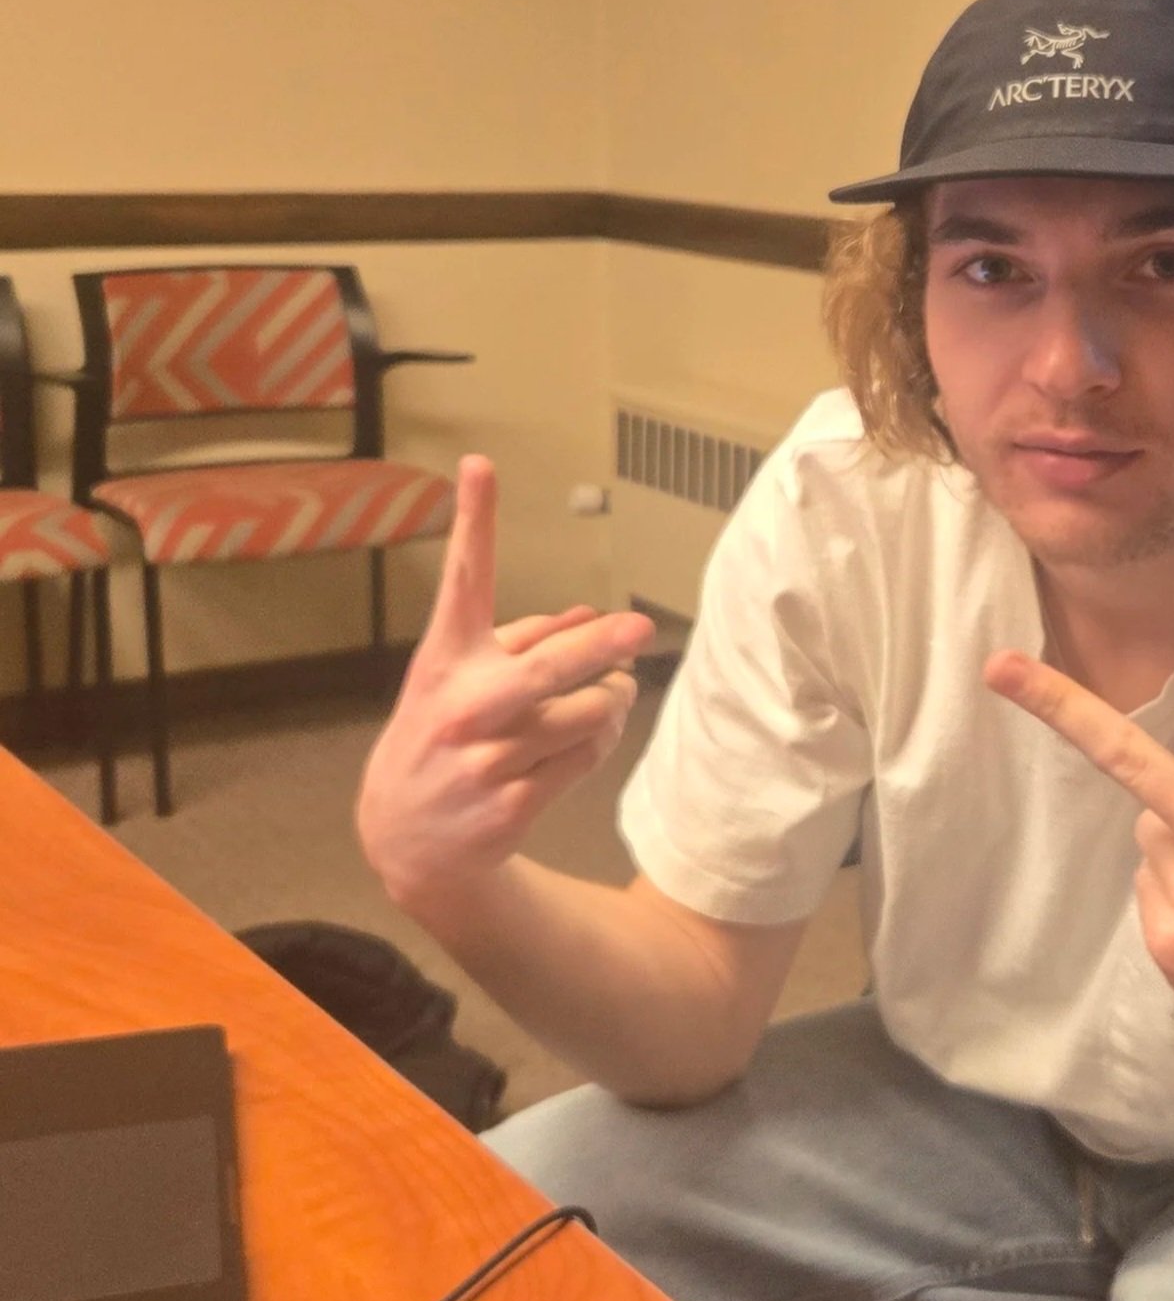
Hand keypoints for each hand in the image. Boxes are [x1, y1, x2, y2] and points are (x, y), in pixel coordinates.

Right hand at [356, 455, 654, 913]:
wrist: (407, 836)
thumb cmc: (443, 734)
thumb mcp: (461, 679)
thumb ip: (522, 640)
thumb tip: (588, 615)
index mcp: (446, 658)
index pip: (464, 579)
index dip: (475, 520)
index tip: (481, 464)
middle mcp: (463, 705)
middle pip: (551, 667)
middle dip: (602, 645)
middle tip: (638, 629)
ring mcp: (487, 758)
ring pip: (586, 715)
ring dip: (612, 702)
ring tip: (612, 697)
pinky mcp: (512, 802)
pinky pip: (585, 758)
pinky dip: (599, 744)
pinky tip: (586, 742)